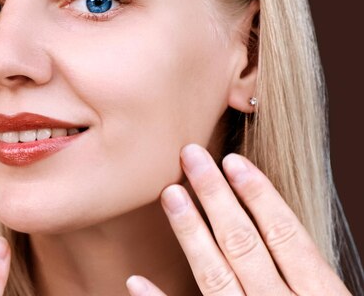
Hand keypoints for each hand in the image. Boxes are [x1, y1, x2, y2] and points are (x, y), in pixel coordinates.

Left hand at [126, 144, 351, 295]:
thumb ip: (301, 278)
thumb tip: (268, 235)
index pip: (287, 236)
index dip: (260, 196)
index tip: (233, 160)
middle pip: (247, 245)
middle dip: (218, 197)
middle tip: (191, 155)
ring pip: (218, 277)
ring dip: (192, 233)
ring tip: (171, 194)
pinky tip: (136, 281)